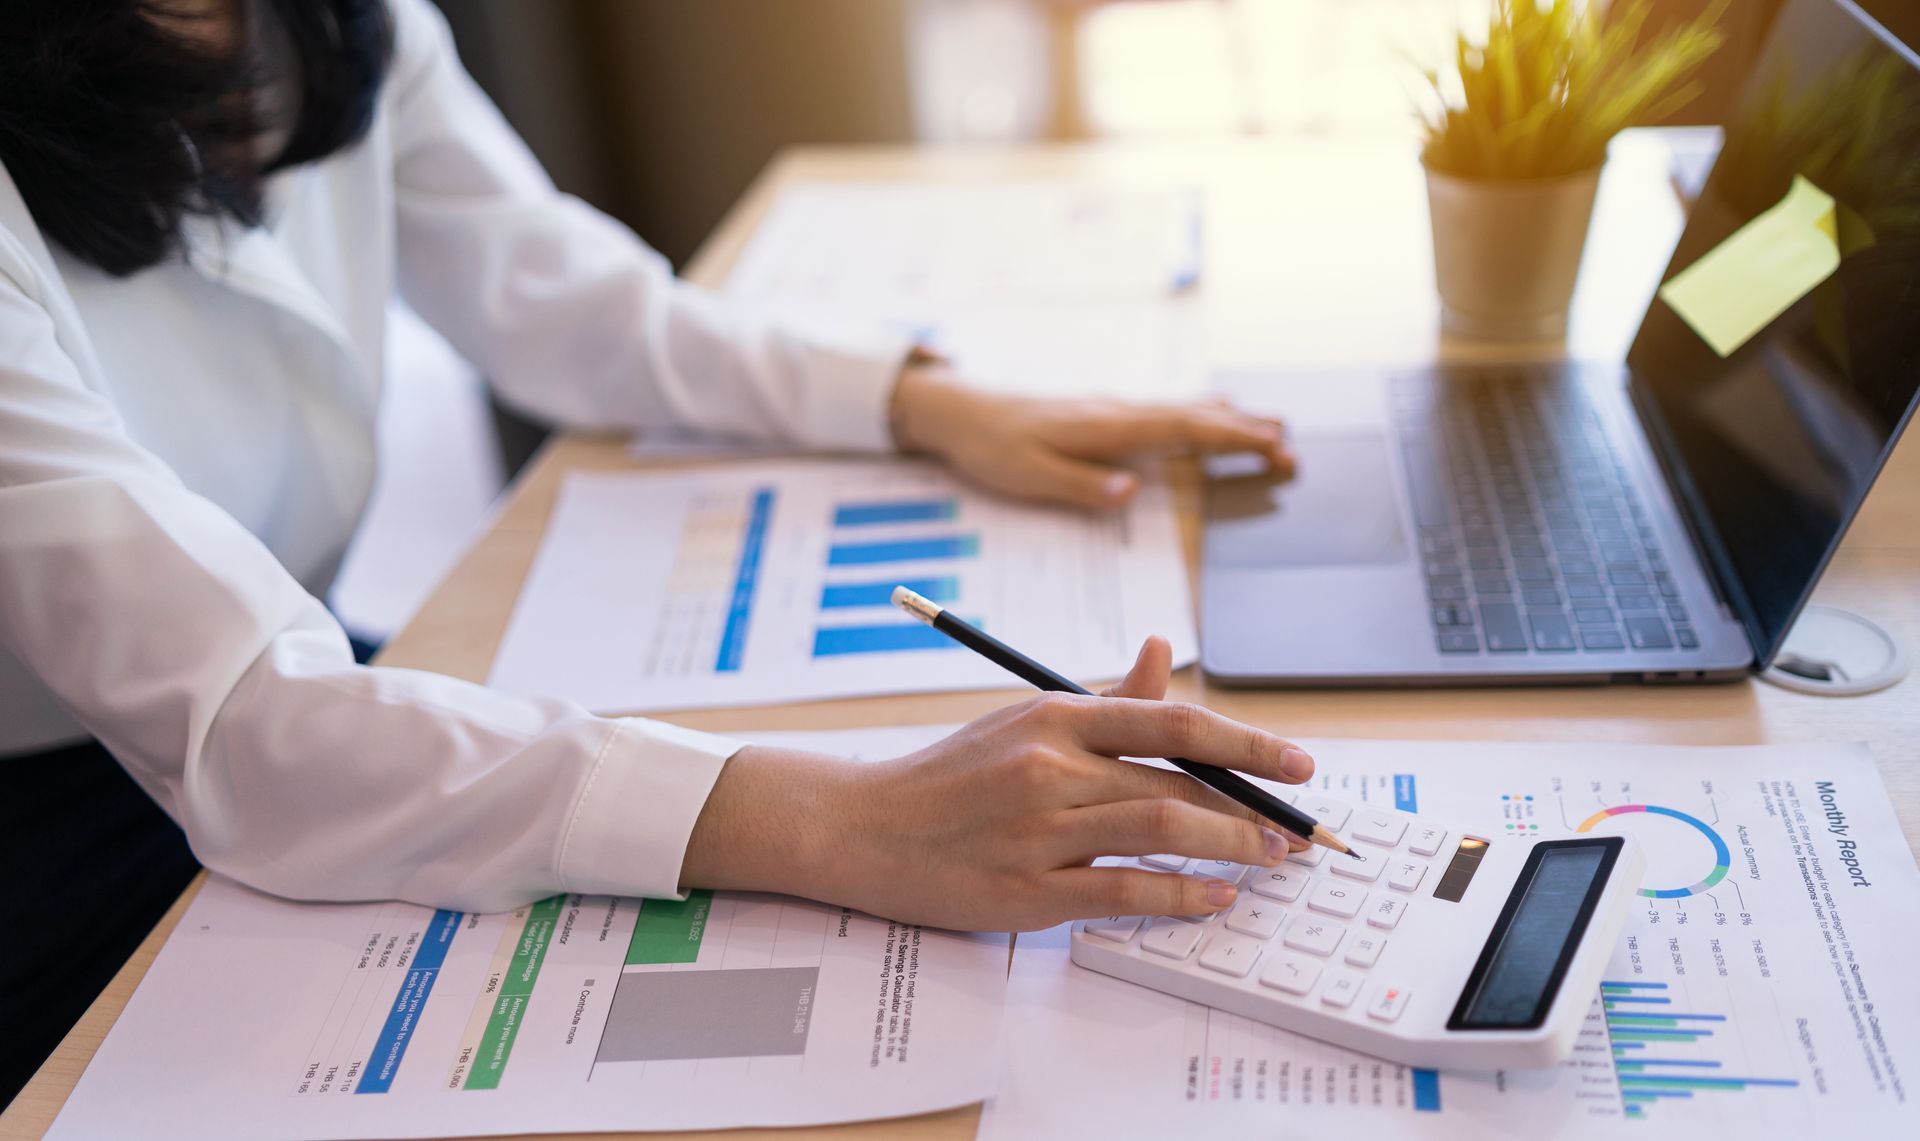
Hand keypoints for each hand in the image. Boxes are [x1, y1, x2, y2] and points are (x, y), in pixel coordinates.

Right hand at [680, 637, 1314, 930]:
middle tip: (1296, 830)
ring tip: (1266, 860)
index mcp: (1056, 716)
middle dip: (1253, 809)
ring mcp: (1039, 830)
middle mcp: (1051, 767)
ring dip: (1230, 848)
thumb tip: (1165, 652)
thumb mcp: (1025, 719)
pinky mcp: (1025, 890)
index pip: (1175, 719)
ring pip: (1162, 831)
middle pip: (1179, 781)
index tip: (1299, 764)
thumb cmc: (951, 775)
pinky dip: (1180, 895)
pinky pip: (1124, 891)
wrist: (863, 828)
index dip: (1249, 742)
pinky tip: (1213, 898)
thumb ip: (1106, 698)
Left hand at [888, 357, 1295, 510]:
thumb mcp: (1029, 475)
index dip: (1228, 437)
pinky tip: (1218, 412)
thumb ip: (1081, 485)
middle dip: (1245, 433)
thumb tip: (1130, 491)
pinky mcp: (1107, 415)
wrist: (963, 411)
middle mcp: (1118, 412)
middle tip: (1291, 448)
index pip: (1180, 429)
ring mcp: (1115, 410)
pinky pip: (1167, 412)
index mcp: (1106, 427)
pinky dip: (1202, 414)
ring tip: (1275, 428)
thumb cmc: (994, 447)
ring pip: (1184, 411)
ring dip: (1230, 422)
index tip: (1270, 445)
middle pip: (1194, 418)